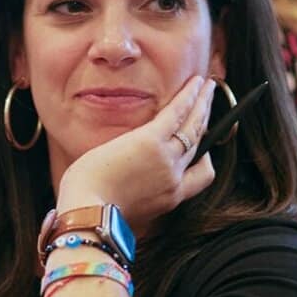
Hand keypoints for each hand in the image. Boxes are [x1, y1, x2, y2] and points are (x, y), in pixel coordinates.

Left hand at [54, 75, 217, 226]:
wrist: (88, 214)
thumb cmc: (94, 212)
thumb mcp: (127, 207)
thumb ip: (140, 194)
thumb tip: (132, 183)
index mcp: (169, 198)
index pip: (200, 176)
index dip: (204, 158)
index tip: (202, 145)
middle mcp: (175, 179)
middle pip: (199, 145)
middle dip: (206, 122)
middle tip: (209, 104)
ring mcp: (167, 160)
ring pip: (195, 125)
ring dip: (204, 103)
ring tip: (208, 85)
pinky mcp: (151, 142)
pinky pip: (178, 113)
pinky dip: (189, 96)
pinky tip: (195, 83)